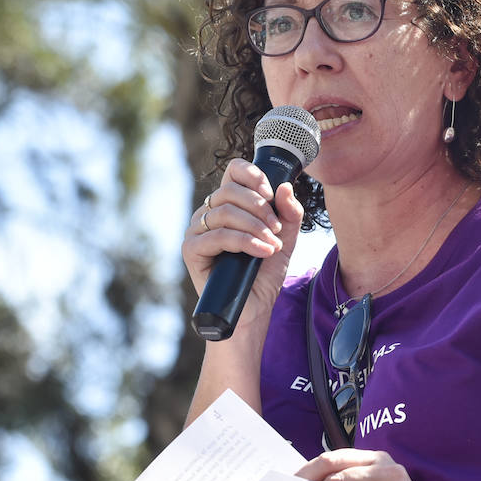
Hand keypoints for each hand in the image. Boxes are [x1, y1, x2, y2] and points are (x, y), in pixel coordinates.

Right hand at [181, 158, 304, 326]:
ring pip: (224, 212)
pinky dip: (244, 241)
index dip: (252, 175)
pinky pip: (217, 236)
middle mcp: (208, 213)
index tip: (271, 192)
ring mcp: (197, 231)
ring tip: (272, 244)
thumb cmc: (266, 271)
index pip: (233, 172)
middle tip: (277, 228)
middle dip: (259, 207)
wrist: (255, 307)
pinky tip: (262, 251)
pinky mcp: (191, 250)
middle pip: (229, 191)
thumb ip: (289, 212)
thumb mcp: (285, 237)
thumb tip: (285, 186)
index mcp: (228, 203)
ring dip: (255, 226)